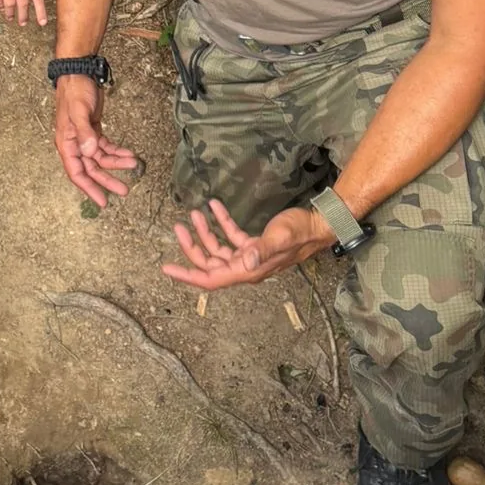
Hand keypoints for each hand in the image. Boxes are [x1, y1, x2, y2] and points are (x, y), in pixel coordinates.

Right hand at [52, 71, 135, 207]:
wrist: (79, 74)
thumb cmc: (75, 91)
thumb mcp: (79, 111)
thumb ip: (84, 133)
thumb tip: (89, 153)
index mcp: (66, 143)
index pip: (77, 173)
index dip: (89, 188)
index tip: (102, 201)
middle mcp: (74, 144)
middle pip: (91, 169)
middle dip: (107, 180)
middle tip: (124, 190)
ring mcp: (84, 138)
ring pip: (101, 158)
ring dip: (116, 163)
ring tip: (133, 165)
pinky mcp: (93, 130)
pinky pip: (106, 146)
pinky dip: (117, 151)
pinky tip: (130, 154)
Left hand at [161, 199, 336, 289]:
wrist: (318, 226)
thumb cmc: (299, 233)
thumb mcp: (278, 238)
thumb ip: (260, 250)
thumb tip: (243, 261)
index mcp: (247, 271)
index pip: (210, 279)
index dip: (187, 275)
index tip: (166, 268)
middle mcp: (245, 267)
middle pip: (209, 263)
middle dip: (192, 246)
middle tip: (178, 227)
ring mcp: (249, 257)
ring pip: (219, 249)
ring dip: (205, 232)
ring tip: (196, 212)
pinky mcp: (254, 245)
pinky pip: (232, 236)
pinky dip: (222, 222)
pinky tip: (215, 206)